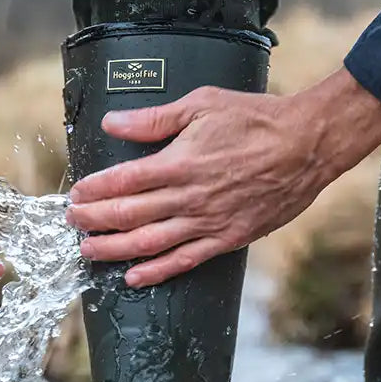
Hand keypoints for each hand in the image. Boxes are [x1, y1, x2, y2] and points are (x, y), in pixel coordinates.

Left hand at [66, 69, 380, 287]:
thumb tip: (114, 124)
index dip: (95, 190)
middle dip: (94, 221)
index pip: (123, 181)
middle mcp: (189, 197)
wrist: (307, 145)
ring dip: (115, 249)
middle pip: (128, 215)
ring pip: (150, 243)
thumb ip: (154, 118)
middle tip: (73, 223)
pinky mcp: (228, 238)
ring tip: (89, 251)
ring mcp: (208, 222)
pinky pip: (185, 260)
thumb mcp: (202, 104)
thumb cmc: (257, 120)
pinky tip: (135, 276)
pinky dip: (157, 271)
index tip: (77, 194)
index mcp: (179, 163)